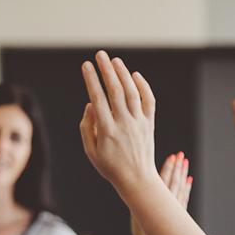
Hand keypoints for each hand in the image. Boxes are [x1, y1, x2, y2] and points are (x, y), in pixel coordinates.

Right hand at [79, 51, 159, 198]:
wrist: (137, 179)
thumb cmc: (110, 166)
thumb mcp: (91, 151)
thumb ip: (87, 127)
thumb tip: (90, 104)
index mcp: (107, 131)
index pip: (98, 99)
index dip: (91, 80)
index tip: (85, 66)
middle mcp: (124, 124)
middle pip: (116, 91)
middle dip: (106, 70)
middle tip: (100, 55)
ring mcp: (138, 123)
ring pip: (132, 92)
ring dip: (123, 74)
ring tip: (115, 61)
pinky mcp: (149, 124)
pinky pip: (148, 101)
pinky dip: (143, 86)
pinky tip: (135, 75)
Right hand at [131, 152, 192, 234]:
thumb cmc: (141, 234)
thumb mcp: (136, 215)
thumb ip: (139, 201)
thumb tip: (137, 186)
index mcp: (156, 202)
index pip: (164, 180)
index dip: (168, 168)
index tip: (173, 156)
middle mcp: (167, 204)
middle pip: (174, 181)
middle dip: (177, 168)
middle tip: (180, 155)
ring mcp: (175, 209)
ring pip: (180, 188)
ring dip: (182, 175)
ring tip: (185, 163)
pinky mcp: (180, 214)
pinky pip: (184, 198)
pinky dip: (187, 188)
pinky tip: (189, 180)